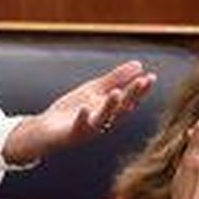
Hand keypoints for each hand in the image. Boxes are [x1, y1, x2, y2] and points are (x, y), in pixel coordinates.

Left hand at [1, 60, 155, 166]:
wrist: (46, 129)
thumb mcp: (95, 90)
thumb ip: (116, 78)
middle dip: (132, 96)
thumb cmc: (73, 110)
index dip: (140, 89)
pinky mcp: (73, 134)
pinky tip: (85, 108)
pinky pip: (79, 127)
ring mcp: (89, 129)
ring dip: (110, 107)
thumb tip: (139, 64)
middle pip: (121, 109)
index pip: (128, 98)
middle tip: (143, 82)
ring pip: (103, 119)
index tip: (151, 77)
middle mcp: (103, 121)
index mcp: (109, 110)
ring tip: (116, 92)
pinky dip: (83, 118)